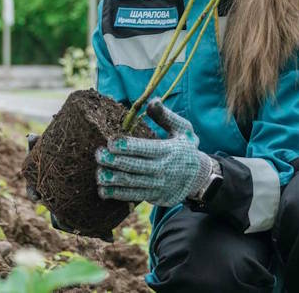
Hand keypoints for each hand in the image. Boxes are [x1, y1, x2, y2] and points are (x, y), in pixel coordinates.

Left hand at [96, 99, 211, 206]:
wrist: (200, 177)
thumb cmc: (186, 148)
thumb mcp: (182, 129)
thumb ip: (166, 116)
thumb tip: (152, 101)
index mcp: (168, 150)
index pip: (145, 148)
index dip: (127, 146)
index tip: (110, 142)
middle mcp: (163, 169)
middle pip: (135, 166)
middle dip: (114, 161)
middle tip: (98, 155)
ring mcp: (159, 185)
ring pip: (132, 184)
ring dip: (113, 179)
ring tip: (98, 174)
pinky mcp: (155, 197)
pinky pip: (134, 196)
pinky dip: (117, 194)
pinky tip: (103, 190)